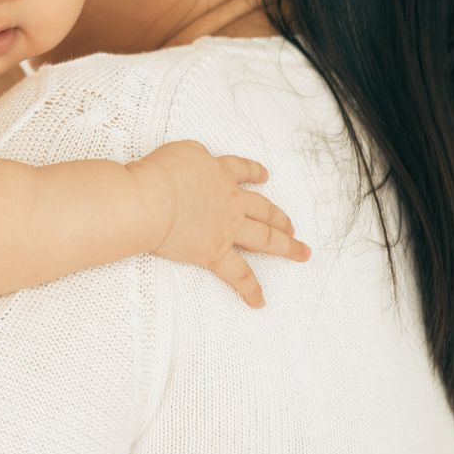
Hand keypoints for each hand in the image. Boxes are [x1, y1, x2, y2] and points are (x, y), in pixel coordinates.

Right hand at [127, 140, 309, 308]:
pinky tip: (260, 301)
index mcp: (220, 173)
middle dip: (279, 217)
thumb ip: (196, 157)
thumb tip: (197, 165)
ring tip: (300, 252)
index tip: (265, 175)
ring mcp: (227, 229)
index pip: (242, 170)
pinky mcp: (215, 253)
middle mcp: (231, 201)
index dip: (255, 172)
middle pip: (263, 209)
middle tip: (290, 226)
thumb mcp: (181, 151)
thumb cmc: (160, 172)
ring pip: (265, 239)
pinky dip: (251, 289)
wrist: (153, 200)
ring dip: (285, 246)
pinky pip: (239, 275)